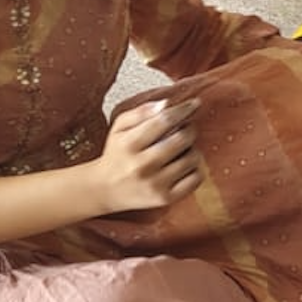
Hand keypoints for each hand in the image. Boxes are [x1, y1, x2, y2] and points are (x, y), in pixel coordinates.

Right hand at [94, 97, 202, 212]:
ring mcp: (155, 184)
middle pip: (182, 138)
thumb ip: (141, 112)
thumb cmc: (117, 154)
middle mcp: (141, 165)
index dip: (183, 109)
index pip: (164, 121)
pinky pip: (196, 179)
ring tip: (181, 149)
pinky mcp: (166, 198)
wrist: (105, 189)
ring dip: (192, 149)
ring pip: (192, 158)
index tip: (194, 103)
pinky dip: (196, 168)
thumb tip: (166, 104)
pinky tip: (185, 165)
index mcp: (128, 144)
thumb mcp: (119, 128)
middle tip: (185, 129)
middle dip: (189, 129)